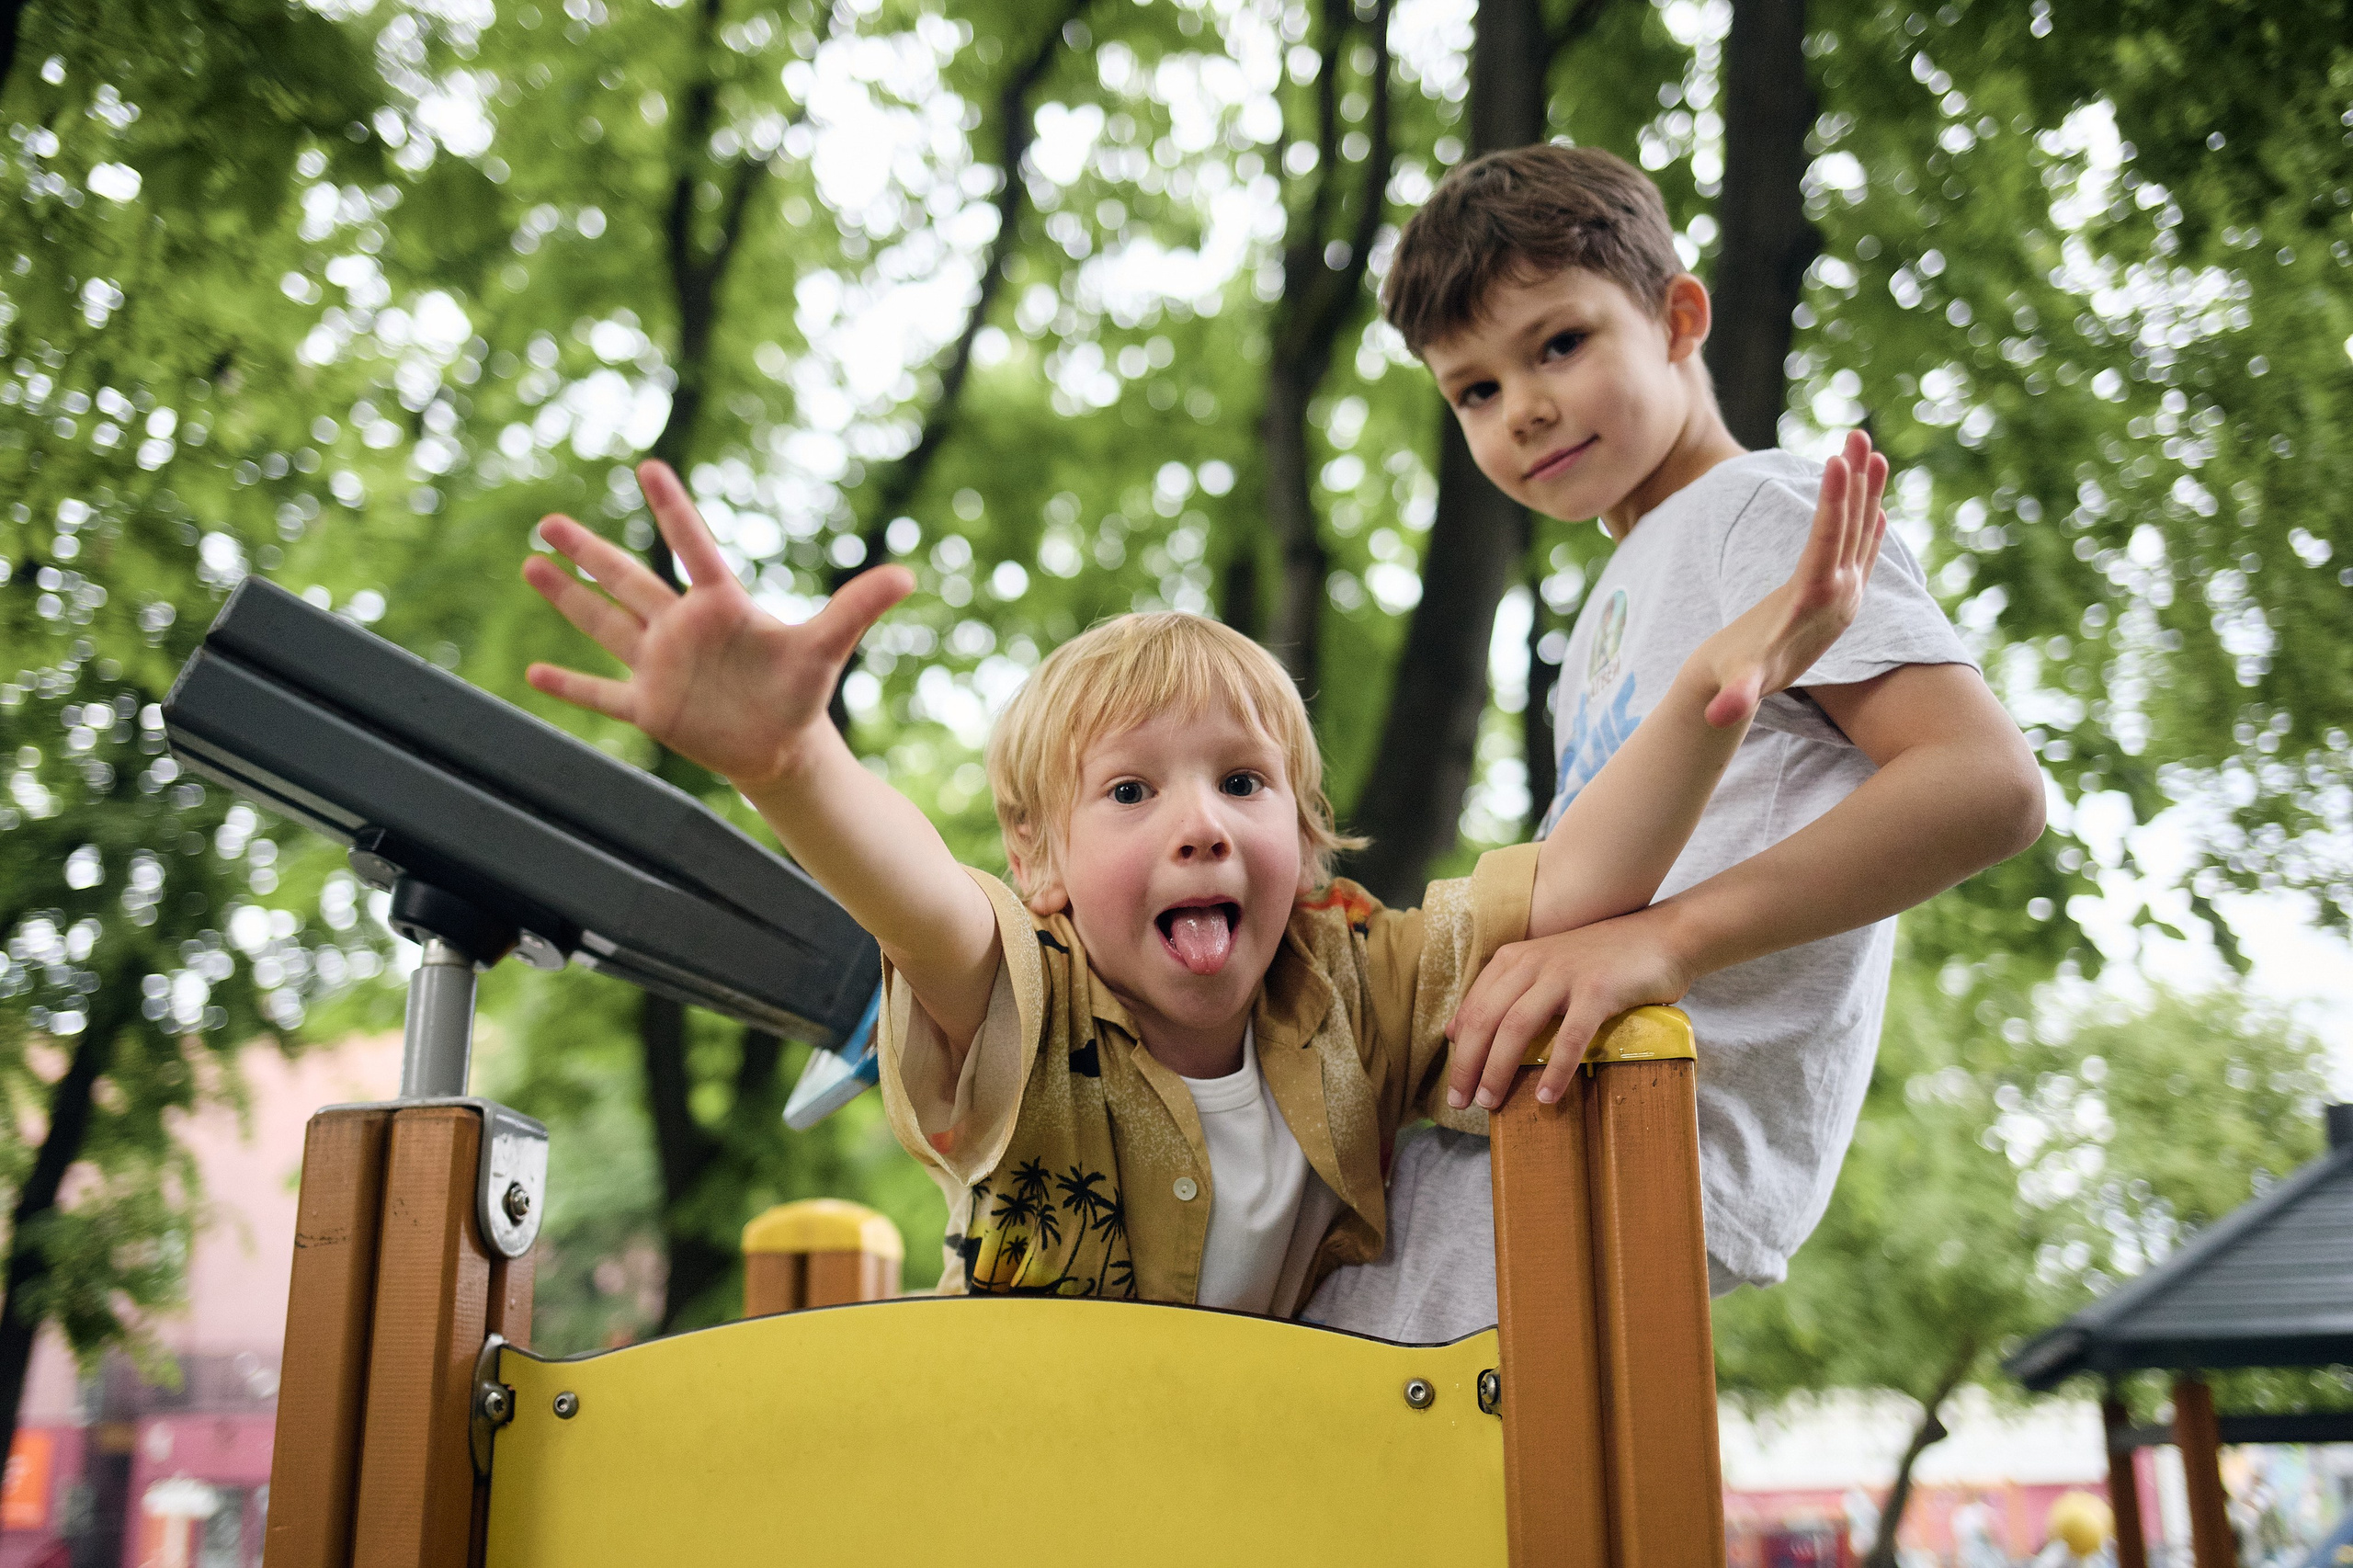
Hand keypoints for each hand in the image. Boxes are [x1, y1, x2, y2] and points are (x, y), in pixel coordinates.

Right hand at [521, 460, 910, 787]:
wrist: (782, 744)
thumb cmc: (801, 689)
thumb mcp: (828, 647)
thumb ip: (858, 608)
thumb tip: (908, 573)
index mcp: (721, 605)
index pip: (693, 548)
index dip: (674, 511)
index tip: (651, 468)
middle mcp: (681, 627)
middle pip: (628, 581)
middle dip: (590, 552)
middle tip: (549, 520)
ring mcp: (659, 666)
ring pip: (606, 625)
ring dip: (569, 599)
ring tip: (530, 564)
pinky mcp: (650, 707)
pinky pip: (602, 694)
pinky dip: (570, 688)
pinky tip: (533, 674)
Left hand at [1444, 906, 1695, 1109]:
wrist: (1663, 936)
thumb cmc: (1603, 960)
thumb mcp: (1544, 969)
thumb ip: (1502, 993)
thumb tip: (1453, 1030)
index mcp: (1515, 959)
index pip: (1473, 1009)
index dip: (1458, 1051)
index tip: (1454, 1088)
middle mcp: (1533, 963)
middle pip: (1485, 1020)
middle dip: (1468, 1065)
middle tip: (1461, 1102)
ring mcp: (1565, 975)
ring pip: (1516, 1027)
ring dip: (1498, 1069)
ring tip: (1491, 1103)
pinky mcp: (1599, 990)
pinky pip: (1570, 1036)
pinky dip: (1556, 1069)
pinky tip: (1546, 1096)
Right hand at [1696, 429, 1888, 728]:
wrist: (1753, 691)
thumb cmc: (1735, 679)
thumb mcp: (1737, 686)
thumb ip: (1737, 700)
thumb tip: (1722, 715)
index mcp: (1812, 604)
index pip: (1826, 545)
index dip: (1833, 505)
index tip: (1837, 463)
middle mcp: (1839, 595)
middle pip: (1851, 529)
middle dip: (1855, 481)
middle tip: (1860, 434)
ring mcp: (1845, 594)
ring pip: (1860, 532)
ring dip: (1865, 489)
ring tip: (1869, 445)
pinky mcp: (1841, 595)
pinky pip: (1859, 548)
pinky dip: (1866, 518)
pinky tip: (1875, 498)